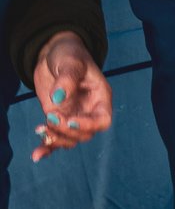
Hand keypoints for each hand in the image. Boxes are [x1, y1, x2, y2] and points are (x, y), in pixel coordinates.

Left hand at [32, 32, 111, 161]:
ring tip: (41, 128)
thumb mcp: (71, 62)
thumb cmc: (69, 54)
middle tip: (51, 117)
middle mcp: (88, 110)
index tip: (70, 120)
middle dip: (67, 131)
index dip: (89, 125)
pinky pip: (55, 139)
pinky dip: (47, 148)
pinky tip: (37, 154)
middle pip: (85, 134)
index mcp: (100, 97)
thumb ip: (67, 79)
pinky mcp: (58, 119)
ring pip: (70, 140)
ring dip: (56, 139)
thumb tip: (58, 99)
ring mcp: (73, 116)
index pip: (103, 120)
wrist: (53, 55)